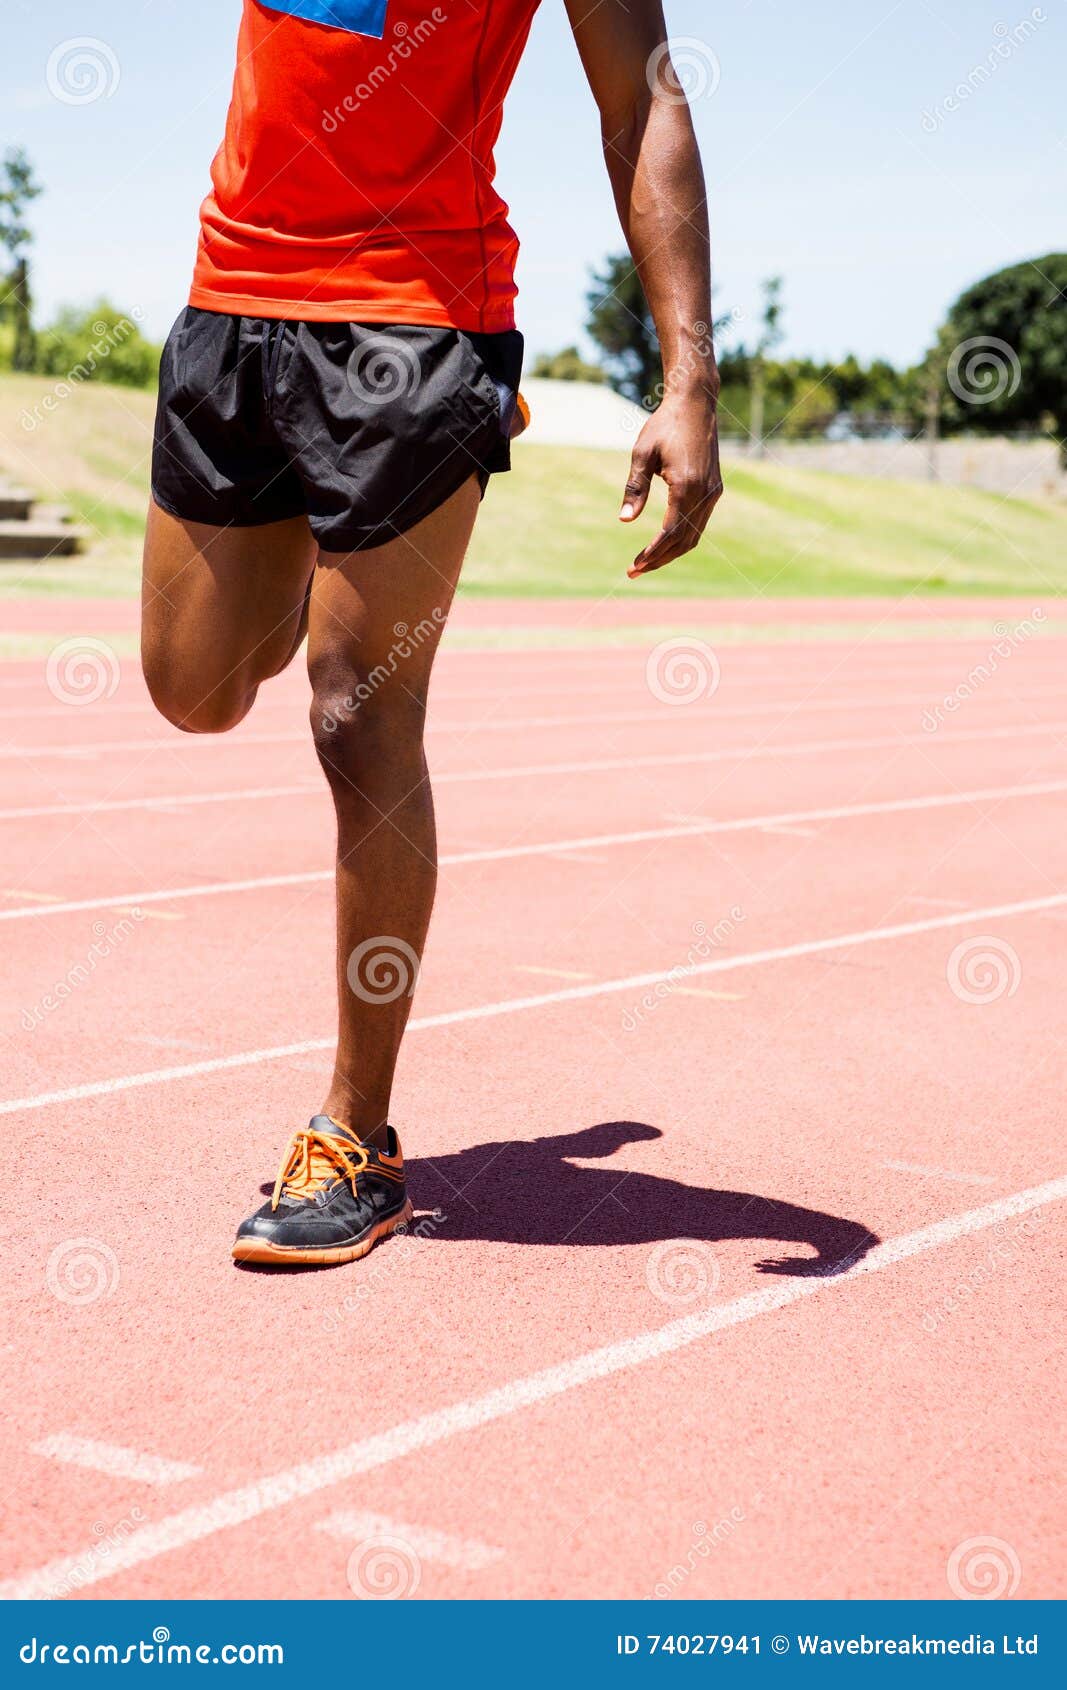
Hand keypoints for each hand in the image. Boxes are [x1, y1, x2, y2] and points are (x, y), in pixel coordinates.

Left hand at [619, 391, 722, 576]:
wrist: (695, 404)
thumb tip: (625, 520)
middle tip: (634, 571)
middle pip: (684, 540)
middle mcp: (705, 493)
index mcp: (687, 485)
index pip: (670, 532)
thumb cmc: (664, 425)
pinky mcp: (715, 489)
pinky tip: (665, 542)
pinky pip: (699, 523)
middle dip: (659, 559)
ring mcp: (713, 492)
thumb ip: (635, 487)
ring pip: (694, 535)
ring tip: (647, 562)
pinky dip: (682, 537)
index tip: (635, 565)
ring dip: (671, 552)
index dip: (653, 552)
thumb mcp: (643, 453)